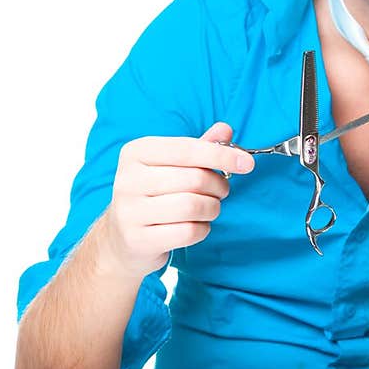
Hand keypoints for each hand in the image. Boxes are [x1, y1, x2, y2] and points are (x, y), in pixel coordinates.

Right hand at [101, 120, 254, 277]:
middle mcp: (128, 179)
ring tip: (209, 208)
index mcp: (136, 152)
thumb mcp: (171, 165)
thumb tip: (226, 129)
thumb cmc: (153, 195)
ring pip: (192, 207)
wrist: (121, 238)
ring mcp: (130, 211)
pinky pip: (187, 232)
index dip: (222, 155)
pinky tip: (196, 226)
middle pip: (194, 179)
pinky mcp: (138, 239)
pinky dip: (202, 230)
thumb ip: (199, 147)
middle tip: (221, 191)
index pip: (188, 148)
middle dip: (218, 186)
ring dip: (212, 209)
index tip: (247, 163)